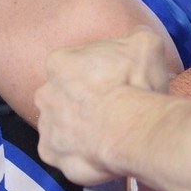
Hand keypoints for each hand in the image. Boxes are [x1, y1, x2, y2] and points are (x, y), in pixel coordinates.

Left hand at [35, 29, 168, 186]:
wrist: (131, 130)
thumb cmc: (134, 83)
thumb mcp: (146, 44)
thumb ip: (136, 36)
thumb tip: (137, 35)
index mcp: (60, 62)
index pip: (73, 63)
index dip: (96, 72)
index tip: (114, 80)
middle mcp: (44, 93)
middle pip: (62, 94)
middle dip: (82, 100)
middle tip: (111, 108)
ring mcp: (45, 127)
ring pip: (61, 125)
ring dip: (79, 128)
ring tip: (107, 133)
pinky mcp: (50, 155)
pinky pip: (64, 153)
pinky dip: (79, 153)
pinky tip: (100, 151)